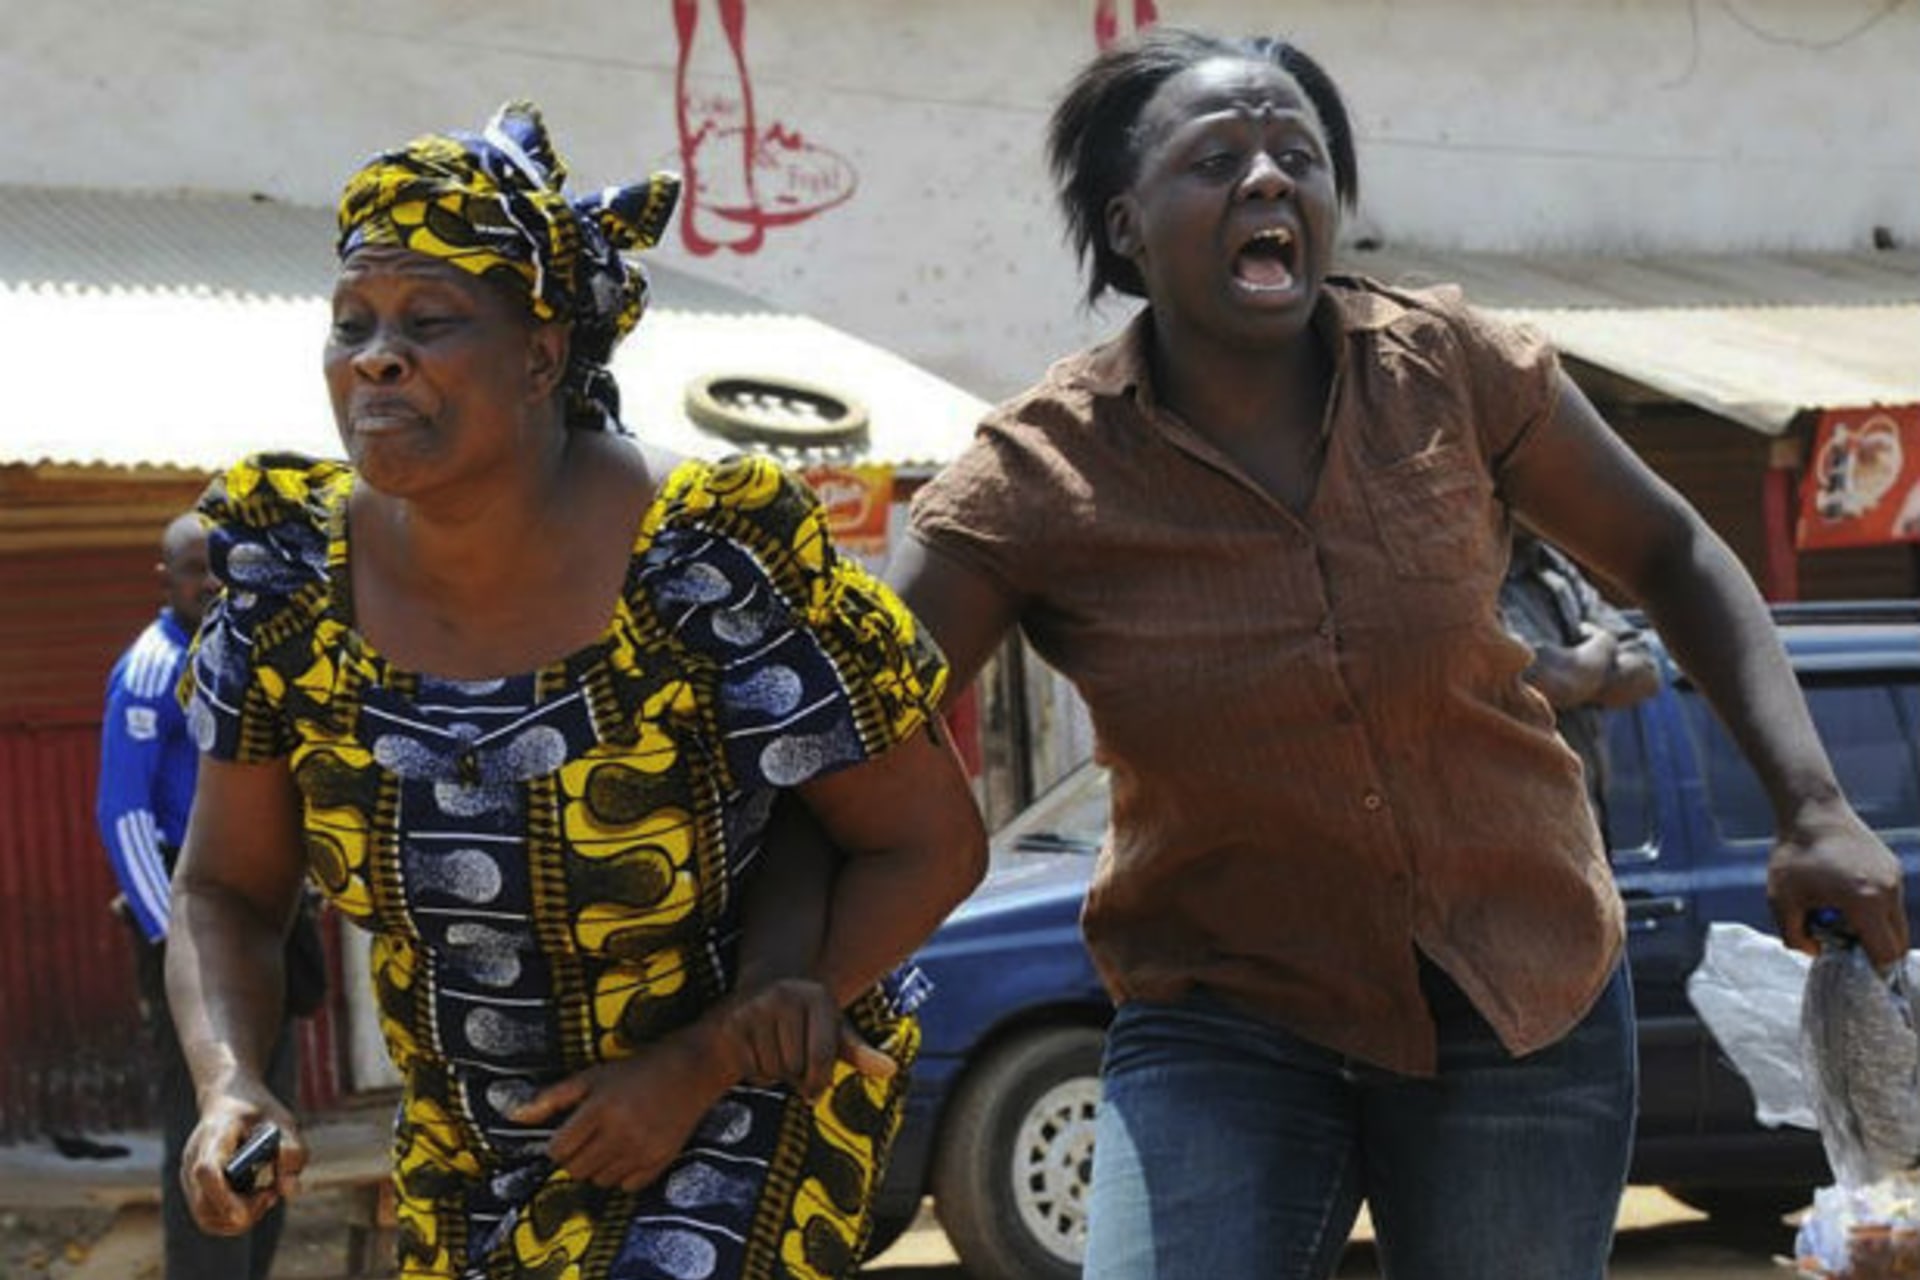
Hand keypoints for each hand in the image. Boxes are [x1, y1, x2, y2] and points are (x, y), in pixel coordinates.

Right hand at [179, 1085, 303, 1235]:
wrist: (229, 1098)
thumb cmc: (259, 1111)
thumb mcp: (284, 1121)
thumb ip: (292, 1151)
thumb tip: (289, 1190)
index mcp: (215, 1135)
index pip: (207, 1171)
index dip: (224, 1198)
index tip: (246, 1214)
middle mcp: (194, 1157)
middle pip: (205, 1204)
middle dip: (242, 1212)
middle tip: (270, 1194)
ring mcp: (188, 1175)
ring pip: (206, 1217)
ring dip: (239, 1218)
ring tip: (265, 1194)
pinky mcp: (192, 1187)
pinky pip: (208, 1216)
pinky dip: (232, 1216)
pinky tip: (253, 1197)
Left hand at [509, 1031, 733, 1191]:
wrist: (694, 1068)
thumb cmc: (639, 1068)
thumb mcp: (593, 1075)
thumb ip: (551, 1099)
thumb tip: (512, 1117)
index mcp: (600, 1108)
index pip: (559, 1149)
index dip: (559, 1144)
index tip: (569, 1133)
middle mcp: (621, 1132)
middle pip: (577, 1169)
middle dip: (577, 1156)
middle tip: (591, 1136)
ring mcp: (643, 1149)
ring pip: (600, 1181)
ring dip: (599, 1166)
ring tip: (612, 1140)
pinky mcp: (662, 1160)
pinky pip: (627, 1186)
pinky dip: (623, 1175)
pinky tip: (630, 1150)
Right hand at [719, 977, 898, 1100]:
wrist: (764, 990)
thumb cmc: (809, 1017)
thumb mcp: (836, 1029)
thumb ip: (861, 1052)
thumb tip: (890, 1070)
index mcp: (818, 997)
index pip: (821, 1055)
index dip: (820, 1080)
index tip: (817, 1090)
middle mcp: (785, 996)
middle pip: (795, 1066)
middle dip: (797, 1076)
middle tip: (796, 1063)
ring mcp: (757, 1008)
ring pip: (772, 1070)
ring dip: (778, 1075)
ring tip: (780, 1055)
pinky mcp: (734, 1024)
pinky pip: (750, 1070)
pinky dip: (758, 1074)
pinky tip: (763, 1055)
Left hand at [1769, 798, 1907, 967]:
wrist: (1812, 811)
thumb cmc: (1793, 855)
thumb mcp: (1780, 900)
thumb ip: (1794, 935)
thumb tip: (1816, 952)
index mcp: (1865, 902)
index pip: (1885, 953)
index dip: (1870, 966)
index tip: (1849, 963)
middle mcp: (1888, 892)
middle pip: (1897, 943)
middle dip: (1874, 950)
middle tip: (1845, 943)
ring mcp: (1894, 878)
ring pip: (1897, 923)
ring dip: (1876, 929)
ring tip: (1843, 918)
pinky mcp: (1893, 868)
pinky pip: (1892, 902)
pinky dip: (1877, 909)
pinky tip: (1847, 897)